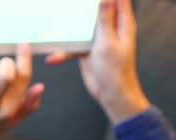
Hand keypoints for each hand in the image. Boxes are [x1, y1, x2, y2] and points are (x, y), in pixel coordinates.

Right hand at [46, 0, 149, 123]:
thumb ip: (105, 18)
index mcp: (122, 23)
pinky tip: (53, 58)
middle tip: (69, 2)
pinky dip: (64, 50)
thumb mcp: (108, 42)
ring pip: (83, 24)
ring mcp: (98, 38)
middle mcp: (111, 28)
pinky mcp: (87, 49)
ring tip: (55, 16)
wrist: (111, 94)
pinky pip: (73, 44)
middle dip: (84, 3)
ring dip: (71, 23)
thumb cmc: (115, 71)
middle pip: (98, 7)